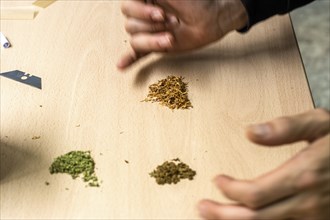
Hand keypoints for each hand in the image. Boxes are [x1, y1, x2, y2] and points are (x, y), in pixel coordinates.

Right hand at [117, 0, 247, 68]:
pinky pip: (137, 54)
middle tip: (172, 23)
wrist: (213, 19)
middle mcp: (144, 15)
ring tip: (171, 39)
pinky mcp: (155, 46)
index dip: (141, 12)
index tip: (161, 14)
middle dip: (151, 27)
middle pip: (130, 25)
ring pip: (135, 41)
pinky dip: (129, 59)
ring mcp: (149, 32)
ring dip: (153, 42)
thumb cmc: (196, 2)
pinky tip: (121, 66)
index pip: (128, 7)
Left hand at [198, 108, 329, 219]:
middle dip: (223, 215)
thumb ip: (286, 127)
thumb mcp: (322, 123)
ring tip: (214, 218)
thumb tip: (250, 132)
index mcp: (304, 176)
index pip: (254, 194)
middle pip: (255, 218)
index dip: (229, 190)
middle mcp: (308, 204)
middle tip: (201, 207)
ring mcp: (315, 217)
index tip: (217, 180)